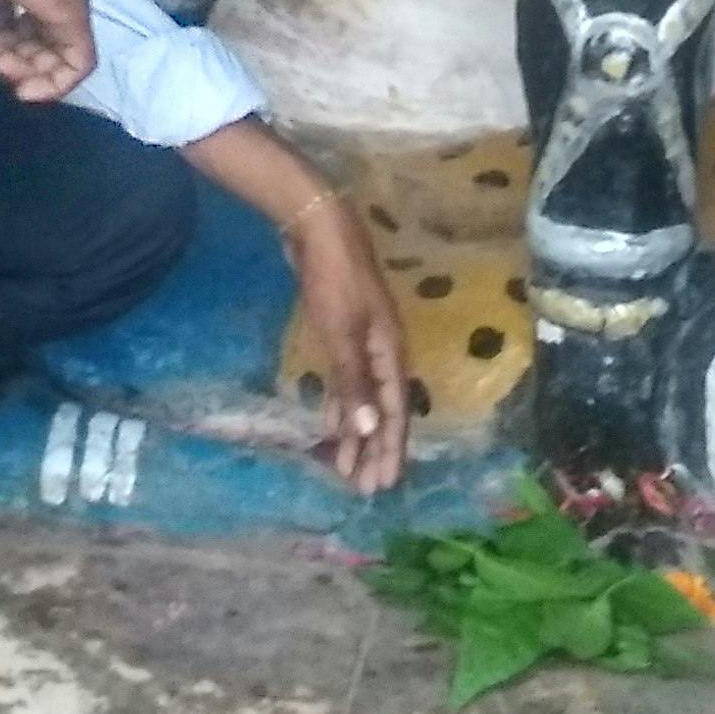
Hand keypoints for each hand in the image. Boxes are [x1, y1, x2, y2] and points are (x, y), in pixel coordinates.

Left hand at [282, 186, 411, 492]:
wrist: (318, 226)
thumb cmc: (334, 280)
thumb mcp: (342, 333)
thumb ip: (355, 382)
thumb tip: (373, 429)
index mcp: (391, 352)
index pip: (396, 412)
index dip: (391, 448)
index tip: (385, 484)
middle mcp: (383, 350)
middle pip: (383, 409)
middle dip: (374, 448)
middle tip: (364, 487)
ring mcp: (363, 340)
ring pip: (364, 397)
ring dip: (355, 430)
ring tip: (344, 466)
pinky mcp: (342, 330)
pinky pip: (347, 380)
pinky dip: (340, 403)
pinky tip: (329, 421)